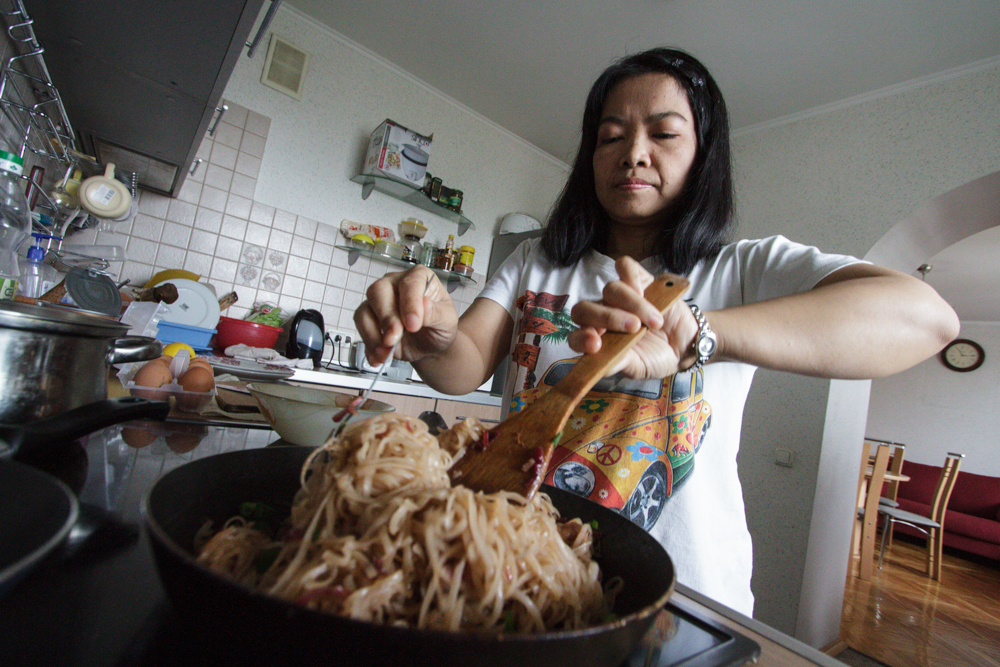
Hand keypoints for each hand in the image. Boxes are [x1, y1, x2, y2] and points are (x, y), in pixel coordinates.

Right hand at [353, 266, 458, 365]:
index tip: (414, 325)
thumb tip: (424, 304)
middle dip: (386, 318)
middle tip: (394, 338)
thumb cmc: (439, 326)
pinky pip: (361, 326)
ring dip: (374, 334)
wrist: (430, 344)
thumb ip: (436, 313)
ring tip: (386, 352)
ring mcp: (379, 300)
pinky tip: (379, 357)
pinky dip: (368, 344)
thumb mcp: (447, 322)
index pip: (410, 283)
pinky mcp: (369, 316)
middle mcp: (395, 283)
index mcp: (419, 277)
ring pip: (365, 309)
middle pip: (379, 290)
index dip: (410, 304)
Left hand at [567, 257, 699, 377]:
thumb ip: (619, 364)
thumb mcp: (639, 367)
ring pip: (610, 289)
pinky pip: (624, 267)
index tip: (596, 345)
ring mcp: (618, 297)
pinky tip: (645, 291)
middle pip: (585, 308)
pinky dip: (631, 277)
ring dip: (632, 304)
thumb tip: (601, 367)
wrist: (684, 344)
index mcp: (597, 340)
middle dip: (606, 317)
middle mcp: (602, 316)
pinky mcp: (637, 279)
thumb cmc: (656, 357)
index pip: (576, 336)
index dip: (581, 339)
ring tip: (654, 322)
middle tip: (632, 328)